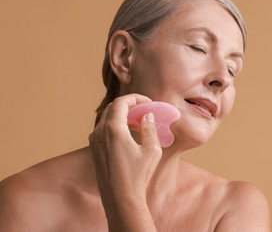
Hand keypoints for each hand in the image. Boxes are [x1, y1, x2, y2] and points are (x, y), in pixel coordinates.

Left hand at [88, 94, 161, 223]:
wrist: (120, 198)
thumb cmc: (137, 176)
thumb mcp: (152, 150)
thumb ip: (150, 129)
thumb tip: (147, 116)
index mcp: (113, 129)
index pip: (121, 102)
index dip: (135, 98)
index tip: (147, 103)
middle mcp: (99, 132)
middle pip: (113, 108)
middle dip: (129, 105)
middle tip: (143, 110)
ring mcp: (94, 141)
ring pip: (106, 118)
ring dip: (121, 115)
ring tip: (137, 122)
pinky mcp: (94, 150)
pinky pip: (103, 129)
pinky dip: (115, 125)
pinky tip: (127, 135)